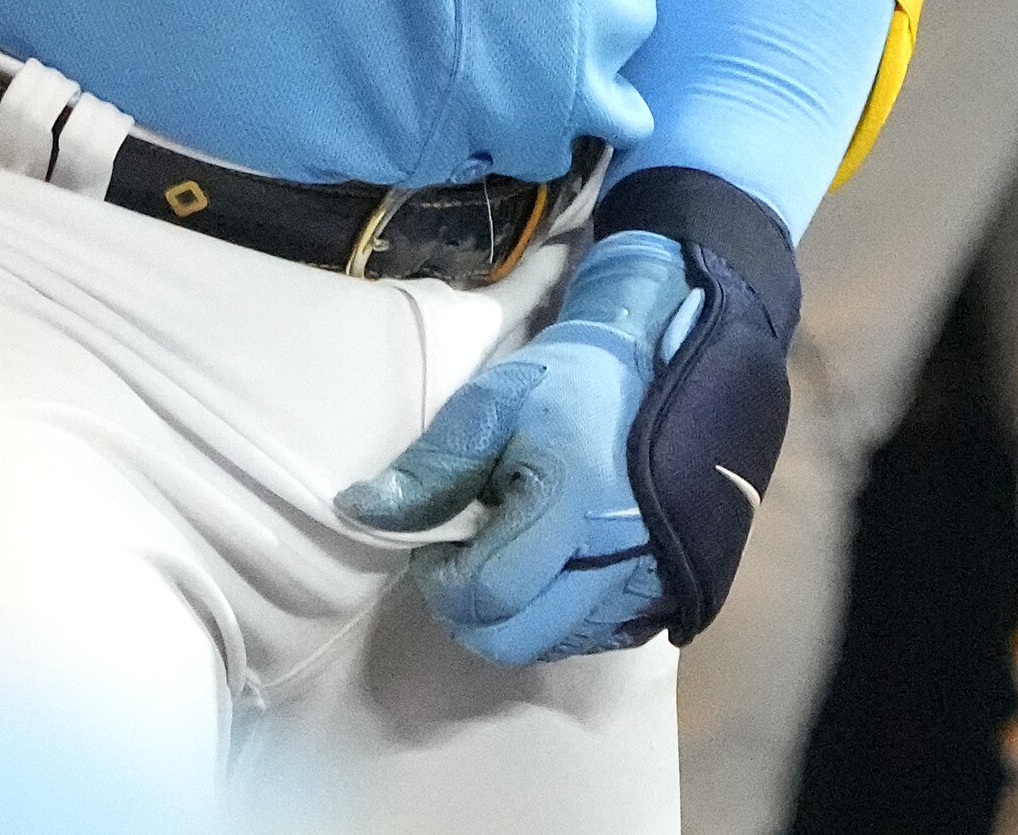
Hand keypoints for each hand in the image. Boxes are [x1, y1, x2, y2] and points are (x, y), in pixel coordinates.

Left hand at [335, 232, 697, 663]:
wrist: (659, 372)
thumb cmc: (569, 385)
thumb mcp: (491, 403)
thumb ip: (430, 466)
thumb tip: (358, 512)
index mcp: (572, 507)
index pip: (484, 594)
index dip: (439, 578)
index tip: (434, 539)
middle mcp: (614, 562)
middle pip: (513, 640)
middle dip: (469, 609)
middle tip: (465, 554)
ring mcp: (642, 587)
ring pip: (548, 644)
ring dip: (512, 613)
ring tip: (510, 550)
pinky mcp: (658, 598)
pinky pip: (586, 636)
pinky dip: (553, 613)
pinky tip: (548, 563)